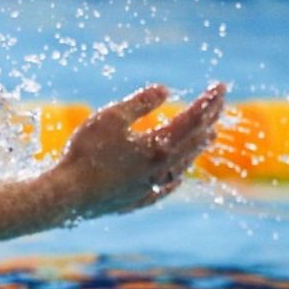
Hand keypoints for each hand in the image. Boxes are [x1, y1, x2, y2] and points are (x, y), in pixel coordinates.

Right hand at [43, 83, 226, 221]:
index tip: (221, 87)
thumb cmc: (85, 154)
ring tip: (208, 136)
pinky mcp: (138, 201)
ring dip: (198, 147)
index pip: (193, 119)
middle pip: (195, 141)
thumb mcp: (110, 118)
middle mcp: (162, 168)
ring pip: (184, 164)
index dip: (208, 102)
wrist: (67, 196)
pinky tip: (177, 176)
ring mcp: (151, 187)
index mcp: (159, 146)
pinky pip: (167, 187)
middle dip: (209, 120)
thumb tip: (164, 90)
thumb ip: (140, 103)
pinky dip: (178, 175)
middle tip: (219, 106)